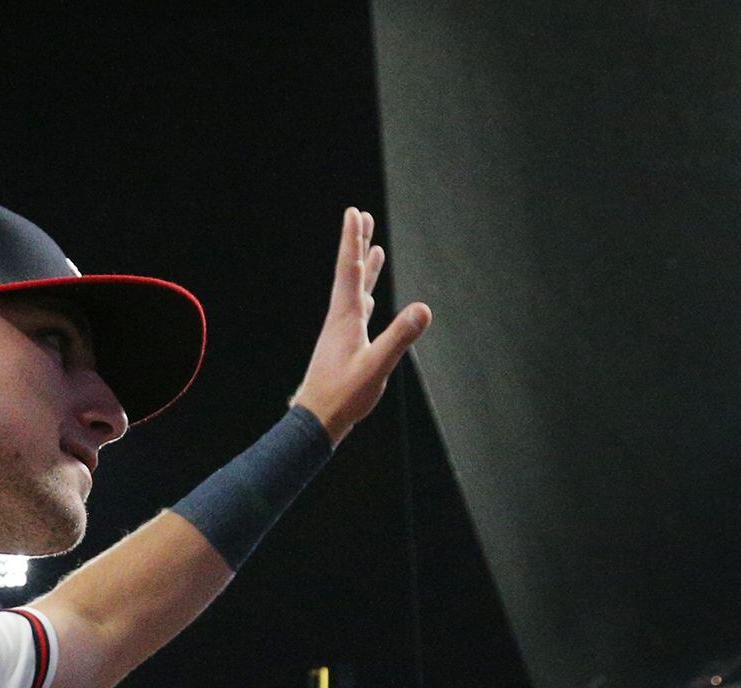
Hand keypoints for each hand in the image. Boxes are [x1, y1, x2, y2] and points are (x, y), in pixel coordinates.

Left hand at [289, 207, 431, 442]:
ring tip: (372, 250)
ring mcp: (341, 332)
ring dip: (363, 269)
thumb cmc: (344, 396)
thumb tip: (424, 309)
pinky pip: (356, 311)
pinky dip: (364, 296)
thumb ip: (399, 337)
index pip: (350, 270)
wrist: (316, 420)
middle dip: (357, 244)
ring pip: (354, 291)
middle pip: (350, 273)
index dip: (353, 241)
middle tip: (362, 217)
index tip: (355, 213)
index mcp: (346, 317)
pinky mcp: (344, 346)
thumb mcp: (376, 367)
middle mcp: (341, 319)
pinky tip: (369, 300)